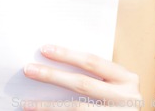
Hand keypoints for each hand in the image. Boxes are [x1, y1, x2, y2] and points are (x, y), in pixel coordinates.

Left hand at [23, 44, 142, 109]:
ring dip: (48, 106)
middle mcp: (127, 97)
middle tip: (28, 70)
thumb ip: (95, 75)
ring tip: (27, 103)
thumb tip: (54, 63)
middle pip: (82, 84)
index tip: (44, 49)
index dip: (67, 55)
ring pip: (77, 109)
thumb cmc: (120, 101)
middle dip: (52, 76)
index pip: (92, 62)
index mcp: (127, 79)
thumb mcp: (115, 84)